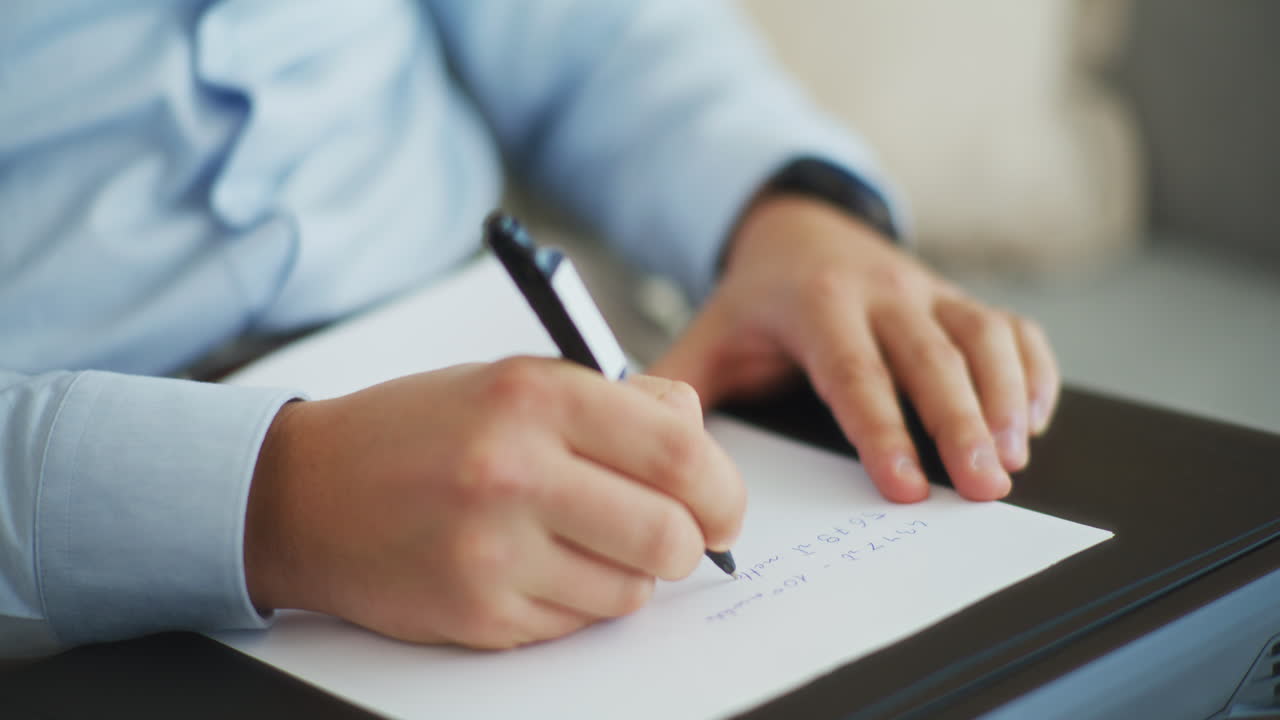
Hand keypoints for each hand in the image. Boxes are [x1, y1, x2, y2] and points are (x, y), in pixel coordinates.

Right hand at [244, 358, 743, 648]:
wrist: (303, 492)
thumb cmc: (419, 430)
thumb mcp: (513, 380)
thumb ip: (615, 401)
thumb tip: (696, 432)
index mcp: (535, 396)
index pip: (679, 449)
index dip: (721, 485)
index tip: (723, 505)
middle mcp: (515, 470)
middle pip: (670, 535)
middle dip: (690, 543)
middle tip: (677, 536)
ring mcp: (493, 550)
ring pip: (631, 590)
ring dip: (632, 574)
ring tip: (589, 543)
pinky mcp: (477, 612)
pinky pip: (577, 623)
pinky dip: (579, 601)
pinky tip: (539, 567)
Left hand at [650, 193, 1059, 501]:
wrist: (798, 230)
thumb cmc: (755, 301)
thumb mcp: (707, 335)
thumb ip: (678, 388)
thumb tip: (647, 449)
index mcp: (815, 305)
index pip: (853, 373)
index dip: (881, 431)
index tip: (902, 487)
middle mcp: (880, 292)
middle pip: (931, 359)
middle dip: (962, 424)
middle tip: (985, 487)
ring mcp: (928, 291)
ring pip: (983, 336)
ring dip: (1007, 397)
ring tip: (1015, 458)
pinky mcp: (959, 298)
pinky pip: (1013, 327)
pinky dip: (1035, 369)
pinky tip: (1036, 417)